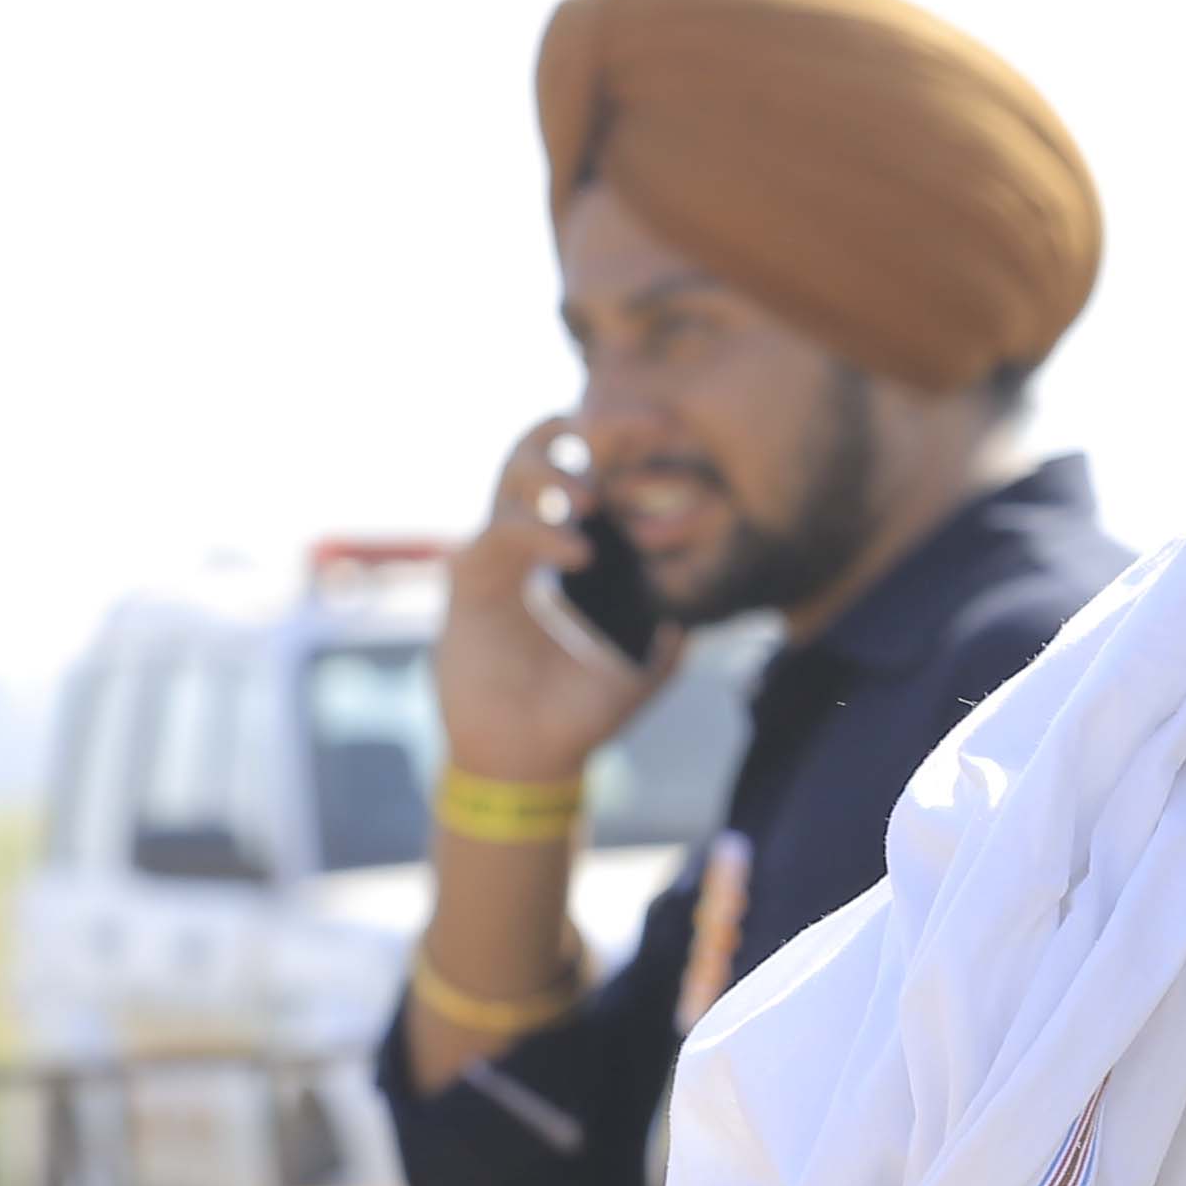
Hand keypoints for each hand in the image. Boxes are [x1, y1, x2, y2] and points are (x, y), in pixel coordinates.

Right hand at [434, 414, 671, 790]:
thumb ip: (679, 610)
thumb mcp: (653, 655)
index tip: (666, 426)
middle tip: (630, 432)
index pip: (591, 466)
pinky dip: (539, 534)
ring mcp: (496, 553)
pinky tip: (581, 553)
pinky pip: (497, 535)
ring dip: (555, 476)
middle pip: (542, 448)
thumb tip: (716, 571)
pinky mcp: (468, 581)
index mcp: (573, 541)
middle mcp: (531, 536)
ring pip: (512, 477)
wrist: (533, 759)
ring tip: (592, 502)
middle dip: (583, 430)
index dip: (622, 436)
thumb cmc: (586, 706)